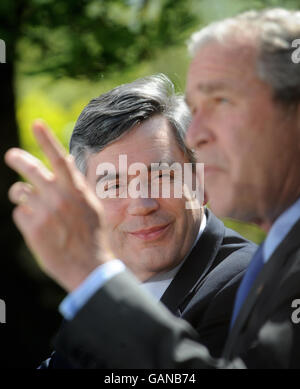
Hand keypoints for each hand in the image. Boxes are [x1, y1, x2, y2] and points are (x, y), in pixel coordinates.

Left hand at [4, 120, 114, 290]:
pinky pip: (19, 212)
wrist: (89, 266)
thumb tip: (67, 161)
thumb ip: (77, 184)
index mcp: (76, 190)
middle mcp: (60, 197)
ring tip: (31, 205)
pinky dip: (25, 216)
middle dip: (18, 158)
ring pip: (20, 191)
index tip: (36, 123)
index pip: (59, 158)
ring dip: (22, 196)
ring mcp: (45, 212)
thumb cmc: (92, 235)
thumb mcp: (92, 206)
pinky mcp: (32, 228)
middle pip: (31, 169)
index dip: (47, 139)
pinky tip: (38, 227)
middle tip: (12, 155)